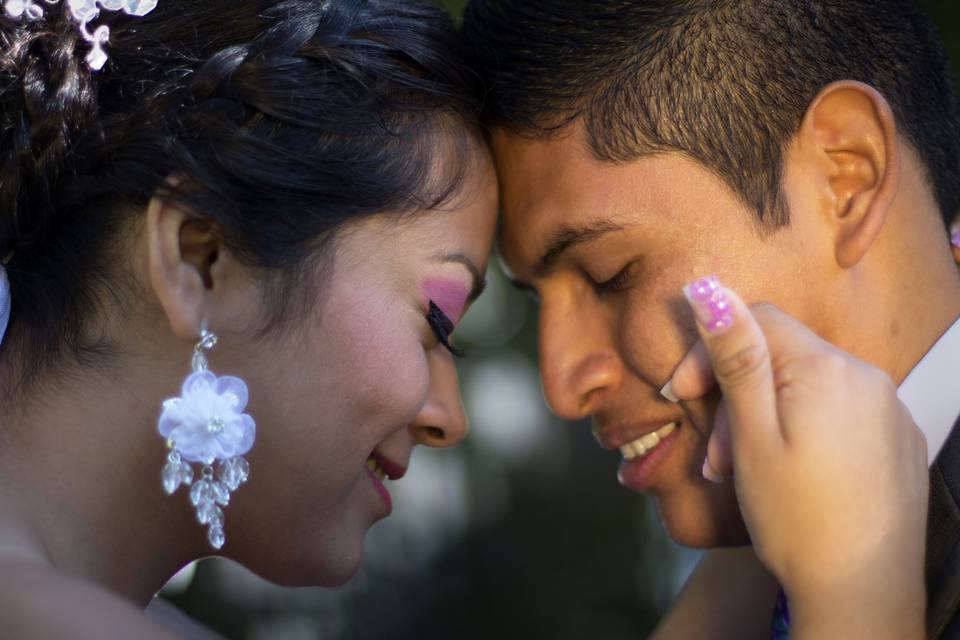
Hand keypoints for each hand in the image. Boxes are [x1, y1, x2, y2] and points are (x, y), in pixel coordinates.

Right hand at [669, 276, 927, 638]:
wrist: (863, 592)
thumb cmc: (797, 516)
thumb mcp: (751, 435)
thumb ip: (736, 358)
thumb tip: (710, 290)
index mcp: (827, 368)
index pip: (759, 320)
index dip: (711, 348)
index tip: (682, 394)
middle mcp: (867, 376)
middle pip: (783, 358)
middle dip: (737, 395)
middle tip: (712, 453)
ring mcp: (889, 409)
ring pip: (809, 388)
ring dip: (766, 417)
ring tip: (742, 470)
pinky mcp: (899, 440)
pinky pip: (840, 414)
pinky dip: (805, 432)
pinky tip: (791, 475)